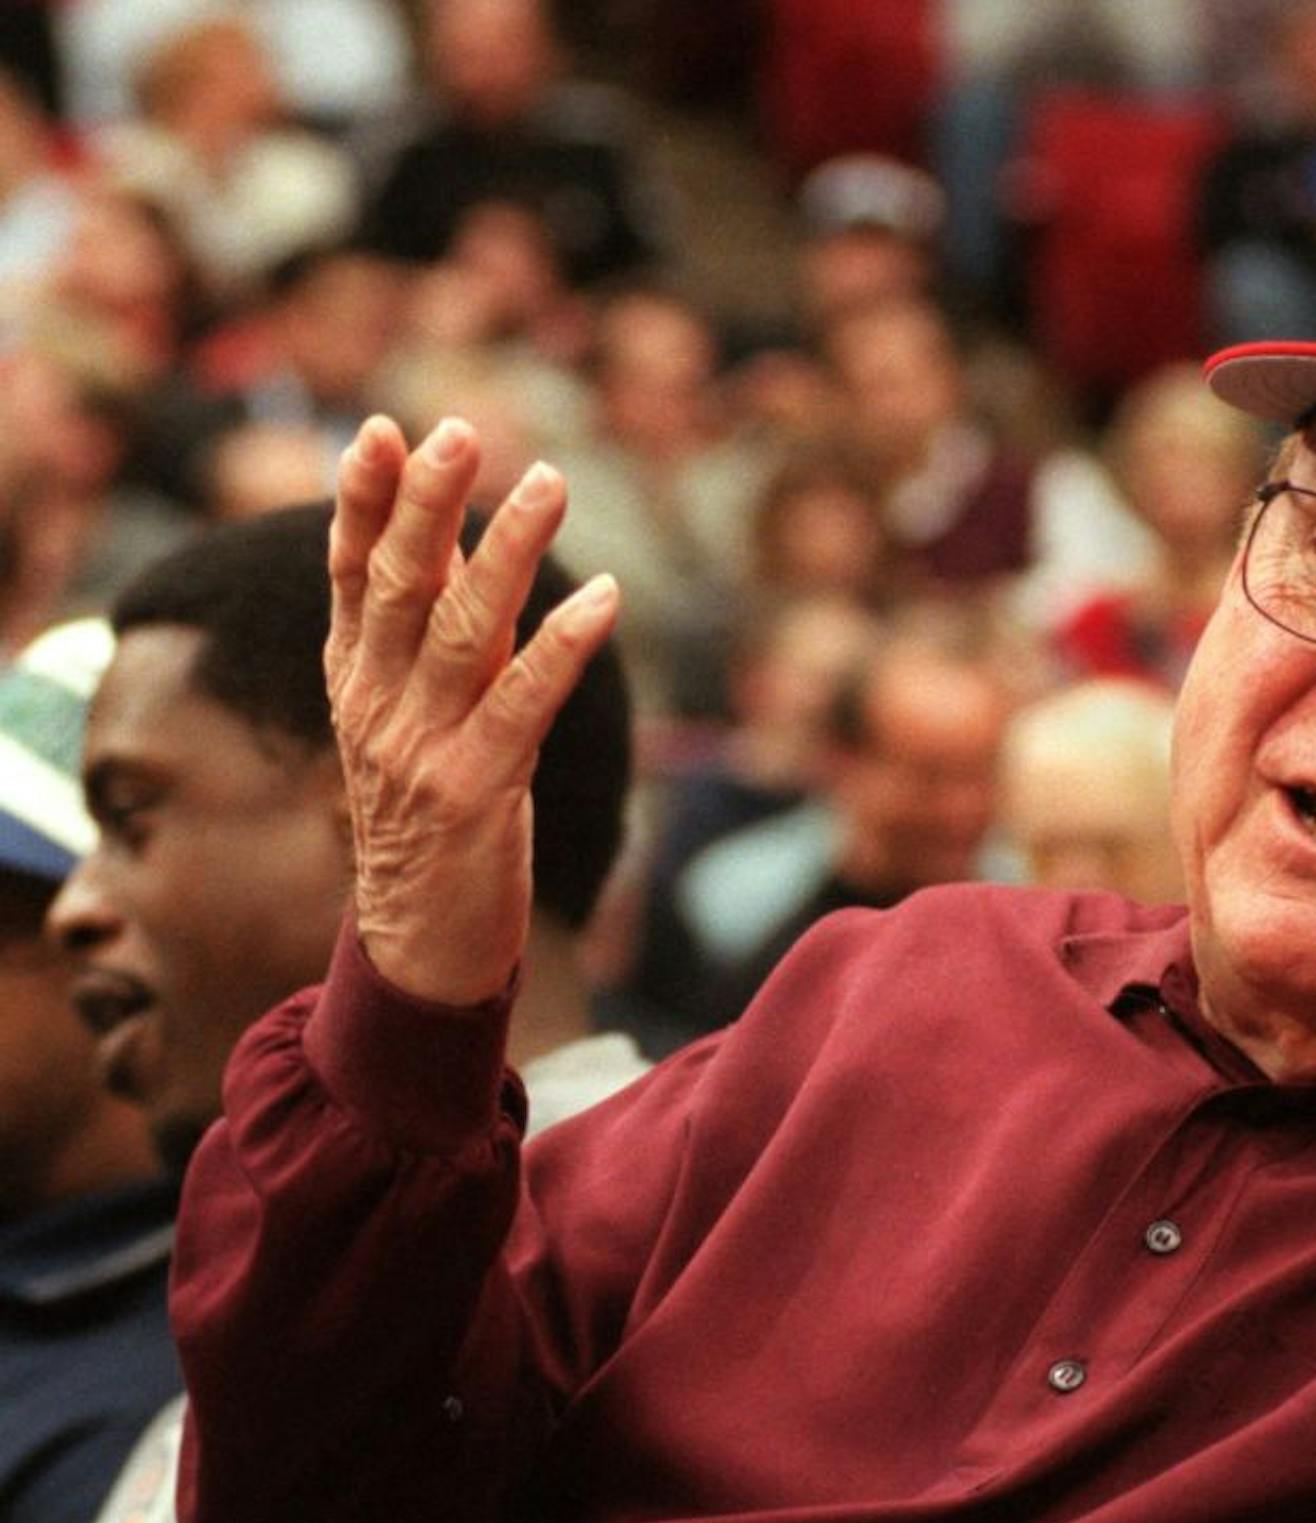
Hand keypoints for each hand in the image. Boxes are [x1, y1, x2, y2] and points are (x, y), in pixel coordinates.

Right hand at [325, 415, 618, 1005]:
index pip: (351, 574)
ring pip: (461, 630)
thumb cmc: (428, 814)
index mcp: (354, 680)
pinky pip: (522, 703)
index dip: (362, 500)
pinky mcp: (476, 789)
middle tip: (463, 430)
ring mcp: (422, 748)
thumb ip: (426, 634)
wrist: (421, 939)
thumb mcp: (411, 715)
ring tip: (546, 480)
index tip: (383, 429)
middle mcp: (377, 705)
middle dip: (428, 502)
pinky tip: (603, 596)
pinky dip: (563, 645)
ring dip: (506, 551)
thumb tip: (452, 539)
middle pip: (399, 585)